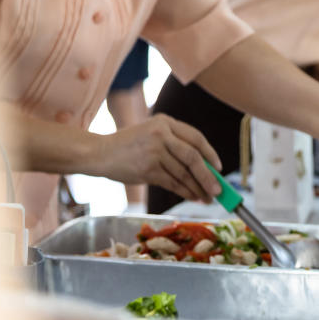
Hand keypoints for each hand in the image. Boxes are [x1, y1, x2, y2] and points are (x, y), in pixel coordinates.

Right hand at [92, 114, 222, 203]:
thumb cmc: (128, 147)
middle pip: (193, 157)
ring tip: (207, 198)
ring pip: (184, 174)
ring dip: (198, 188)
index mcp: (165, 122)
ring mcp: (154, 151)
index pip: (195, 138)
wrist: (99, 153)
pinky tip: (193, 197)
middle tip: (219, 190)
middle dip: (209, 176)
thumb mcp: (151, 134)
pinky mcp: (148, 169)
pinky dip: (185, 192)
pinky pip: (173, 183)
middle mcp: (161, 134)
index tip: (219, 168)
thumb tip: (205, 169)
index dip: (210, 154)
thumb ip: (174, 145)